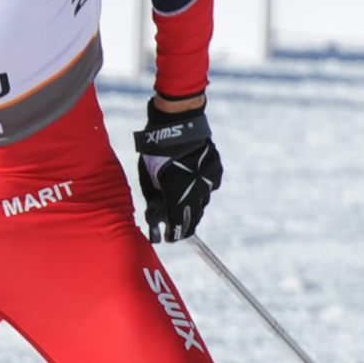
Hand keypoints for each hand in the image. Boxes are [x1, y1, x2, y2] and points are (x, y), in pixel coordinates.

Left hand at [134, 99, 222, 242]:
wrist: (178, 123)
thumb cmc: (155, 150)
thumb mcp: (147, 176)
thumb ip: (153, 198)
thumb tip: (156, 215)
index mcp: (178, 193)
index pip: (179, 225)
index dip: (173, 235)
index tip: (168, 238)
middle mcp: (197, 190)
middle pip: (194, 218)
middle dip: (184, 224)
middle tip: (176, 227)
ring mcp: (209, 180)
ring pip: (202, 202)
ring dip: (192, 205)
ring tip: (182, 202)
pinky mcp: (216, 171)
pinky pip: (209, 187)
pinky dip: (200, 188)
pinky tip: (191, 182)